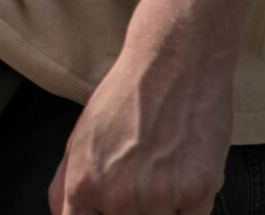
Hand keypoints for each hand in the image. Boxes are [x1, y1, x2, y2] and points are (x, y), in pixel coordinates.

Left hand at [48, 12, 233, 214]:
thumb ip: (67, 186)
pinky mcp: (197, 192)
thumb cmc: (124, 97)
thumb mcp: (79, 138)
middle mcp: (118, 198)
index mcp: (83, 185)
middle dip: (132, 208)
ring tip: (161, 165)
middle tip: (140, 171)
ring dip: (163, 204)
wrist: (173, 63)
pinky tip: (184, 164)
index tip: (110, 206)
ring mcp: (158, 197)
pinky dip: (190, 201)